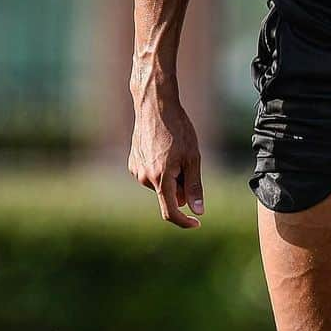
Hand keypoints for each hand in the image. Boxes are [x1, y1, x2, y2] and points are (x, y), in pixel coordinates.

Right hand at [128, 89, 203, 228]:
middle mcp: (144, 178)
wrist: (154, 107)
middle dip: (182, 187)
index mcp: (161, 179)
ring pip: (161, 185)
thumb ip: (194, 186)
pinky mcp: (133, 163)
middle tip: (189, 162)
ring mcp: (136, 170)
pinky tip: (164, 149)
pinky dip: (162, 170)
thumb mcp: (193, 158)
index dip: (185, 222)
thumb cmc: (178, 130)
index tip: (196, 222)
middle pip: (169, 195)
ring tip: (175, 151)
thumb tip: (197, 211)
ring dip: (172, 177)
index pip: (171, 212)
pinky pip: (152, 175)